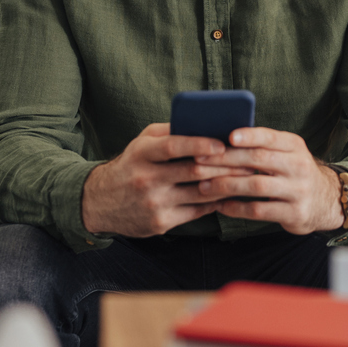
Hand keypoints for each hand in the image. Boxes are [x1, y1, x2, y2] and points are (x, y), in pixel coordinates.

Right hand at [81, 123, 249, 237]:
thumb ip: (169, 132)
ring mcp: (154, 203)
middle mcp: (147, 179)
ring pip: (200, 194)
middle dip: (225, 166)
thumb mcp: (142, 143)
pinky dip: (216, 203)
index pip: (173, 146)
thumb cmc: (130, 165)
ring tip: (246, 177)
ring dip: (226, 185)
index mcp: (142, 154)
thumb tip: (204, 124)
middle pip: (193, 172)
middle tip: (248, 160)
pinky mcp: (161, 223)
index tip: (222, 143)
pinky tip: (229, 195)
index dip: (199, 144)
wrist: (98, 203)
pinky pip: (196, 212)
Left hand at [196, 127, 343, 234]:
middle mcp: (298, 166)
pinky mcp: (294, 213)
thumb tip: (222, 138)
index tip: (228, 136)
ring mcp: (298, 191)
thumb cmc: (294, 172)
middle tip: (200, 161)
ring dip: (226, 185)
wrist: (326, 200)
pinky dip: (236, 208)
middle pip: (258, 160)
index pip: (270, 137)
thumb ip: (263, 146)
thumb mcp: (288, 153)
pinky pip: (259, 211)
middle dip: (226, 160)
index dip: (250, 136)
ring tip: (204, 186)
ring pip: (256, 186)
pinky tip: (220, 206)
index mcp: (294, 146)